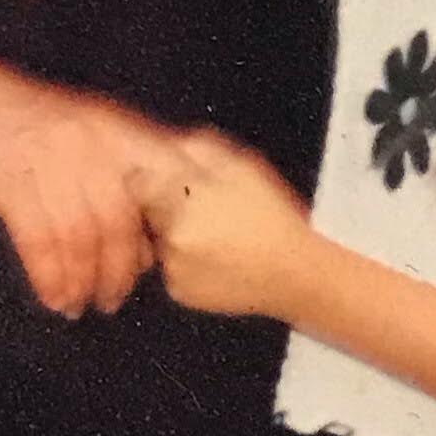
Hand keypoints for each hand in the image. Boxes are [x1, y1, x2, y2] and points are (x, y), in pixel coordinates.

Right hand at [0, 64, 183, 317]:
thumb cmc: (3, 120)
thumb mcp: (69, 132)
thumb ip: (108, 175)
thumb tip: (144, 244)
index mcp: (111, 126)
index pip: (164, 178)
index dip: (172, 226)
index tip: (164, 265)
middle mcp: (88, 137)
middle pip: (121, 220)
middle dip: (120, 271)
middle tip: (113, 299)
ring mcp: (47, 154)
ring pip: (81, 236)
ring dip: (82, 281)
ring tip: (78, 305)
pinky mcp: (8, 174)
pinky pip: (40, 240)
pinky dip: (50, 277)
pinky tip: (52, 295)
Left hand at [132, 129, 312, 320]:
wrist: (296, 274)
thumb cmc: (274, 220)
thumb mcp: (244, 168)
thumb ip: (200, 150)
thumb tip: (171, 145)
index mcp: (186, 197)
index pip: (139, 182)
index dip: (153, 181)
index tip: (167, 183)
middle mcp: (172, 233)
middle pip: (147, 212)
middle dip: (167, 208)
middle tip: (206, 213)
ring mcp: (173, 265)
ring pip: (159, 241)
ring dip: (177, 236)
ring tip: (218, 239)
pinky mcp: (178, 290)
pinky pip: (171, 269)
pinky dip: (187, 264)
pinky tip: (218, 260)